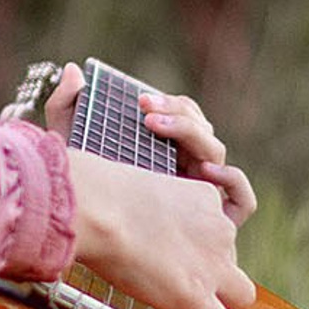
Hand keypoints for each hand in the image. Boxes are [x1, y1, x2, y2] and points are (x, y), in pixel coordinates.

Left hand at [39, 66, 258, 227]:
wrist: (82, 237)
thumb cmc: (77, 196)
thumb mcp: (68, 149)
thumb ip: (65, 106)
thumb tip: (74, 71)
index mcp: (162, 148)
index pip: (183, 114)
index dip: (169, 104)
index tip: (140, 101)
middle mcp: (185, 168)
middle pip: (200, 130)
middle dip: (177, 115)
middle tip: (146, 113)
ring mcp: (202, 194)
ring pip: (216, 154)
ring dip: (195, 138)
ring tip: (163, 134)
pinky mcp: (214, 223)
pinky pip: (242, 202)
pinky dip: (233, 182)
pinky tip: (205, 175)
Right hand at [63, 148, 255, 308]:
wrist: (101, 209)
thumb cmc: (102, 194)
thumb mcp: (141, 187)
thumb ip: (148, 206)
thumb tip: (125, 220)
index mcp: (204, 198)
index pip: (219, 228)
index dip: (202, 247)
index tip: (184, 255)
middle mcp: (219, 229)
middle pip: (231, 262)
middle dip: (210, 275)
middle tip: (181, 284)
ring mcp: (213, 264)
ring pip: (240, 296)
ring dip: (221, 306)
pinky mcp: (197, 295)